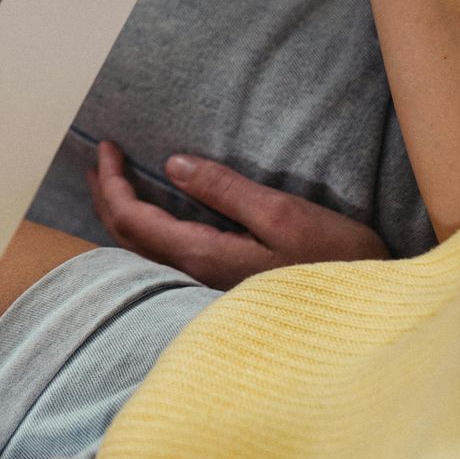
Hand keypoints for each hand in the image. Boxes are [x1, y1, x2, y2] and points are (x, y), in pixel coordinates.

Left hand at [86, 141, 386, 290]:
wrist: (361, 312)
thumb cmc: (331, 260)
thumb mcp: (282, 214)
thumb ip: (225, 190)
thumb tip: (172, 165)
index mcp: (201, 255)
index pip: (132, 218)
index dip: (111, 181)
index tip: (106, 146)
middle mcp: (193, 276)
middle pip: (126, 237)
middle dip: (105, 195)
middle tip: (98, 158)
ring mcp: (204, 286)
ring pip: (141, 250)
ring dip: (121, 212)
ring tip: (113, 182)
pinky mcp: (218, 286)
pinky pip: (161, 256)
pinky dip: (143, 228)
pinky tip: (153, 215)